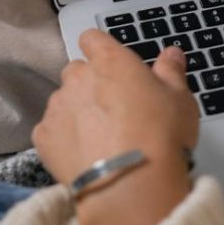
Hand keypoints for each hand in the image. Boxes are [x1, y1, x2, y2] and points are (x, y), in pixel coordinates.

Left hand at [33, 30, 199, 224]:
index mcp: (111, 61)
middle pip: (77, 71)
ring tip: (101, 137)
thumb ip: (171, 70)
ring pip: (63, 101)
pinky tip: (84, 153)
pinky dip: (63, 138)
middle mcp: (78, 78)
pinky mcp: (43, 138)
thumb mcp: (180, 99)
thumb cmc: (161, 135)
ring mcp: (57, 107)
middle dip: (91, 83)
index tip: (113, 66)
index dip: (101, 50)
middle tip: (115, 108)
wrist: (130, 186)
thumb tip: (171, 53)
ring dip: (77, 111)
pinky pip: (51, 130)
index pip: (93, 38)